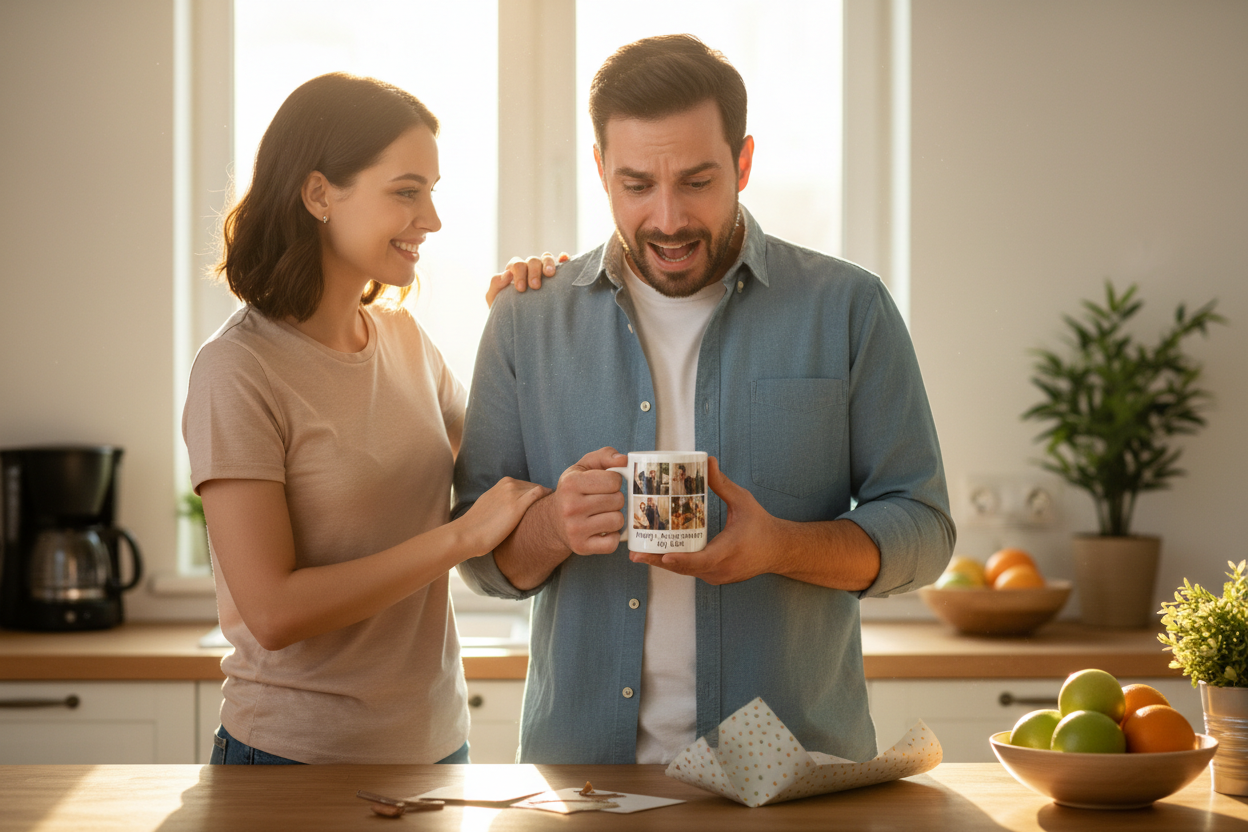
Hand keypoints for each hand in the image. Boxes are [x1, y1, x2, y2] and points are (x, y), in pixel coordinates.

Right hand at [460, 477, 550, 553]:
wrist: (468, 534)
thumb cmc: (478, 526)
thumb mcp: (491, 505)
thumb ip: (503, 502)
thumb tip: (513, 511)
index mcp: (503, 483)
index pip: (527, 485)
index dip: (536, 496)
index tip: (543, 507)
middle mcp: (509, 484)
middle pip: (535, 487)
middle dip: (543, 497)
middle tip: (553, 509)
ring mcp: (513, 493)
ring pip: (539, 490)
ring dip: (547, 499)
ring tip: (555, 510)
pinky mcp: (518, 505)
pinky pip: (539, 494)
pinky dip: (548, 497)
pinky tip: (552, 508)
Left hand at [485, 252, 569, 306]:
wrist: (517, 324)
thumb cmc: (504, 310)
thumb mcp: (494, 298)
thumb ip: (496, 284)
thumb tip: (507, 273)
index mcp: (514, 271)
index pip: (517, 264)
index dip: (519, 273)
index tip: (521, 289)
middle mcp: (529, 268)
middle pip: (533, 260)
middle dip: (533, 271)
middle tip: (535, 286)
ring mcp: (543, 270)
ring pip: (546, 258)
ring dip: (548, 263)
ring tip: (550, 274)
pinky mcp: (556, 276)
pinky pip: (560, 262)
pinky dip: (562, 258)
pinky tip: (564, 260)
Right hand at [547, 446, 628, 554]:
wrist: (554, 520)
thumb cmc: (575, 491)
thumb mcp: (584, 467)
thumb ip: (605, 456)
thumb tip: (624, 460)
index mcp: (571, 483)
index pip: (614, 480)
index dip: (614, 481)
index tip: (604, 485)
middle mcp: (570, 507)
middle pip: (618, 500)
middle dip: (615, 499)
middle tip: (602, 501)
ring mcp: (575, 529)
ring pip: (618, 520)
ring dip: (615, 517)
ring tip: (602, 514)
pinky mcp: (581, 547)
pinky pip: (613, 543)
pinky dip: (612, 536)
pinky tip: (602, 530)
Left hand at [630, 457, 780, 584]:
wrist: (779, 550)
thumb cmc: (762, 526)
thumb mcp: (743, 501)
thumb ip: (722, 484)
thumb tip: (708, 462)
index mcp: (729, 551)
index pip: (701, 560)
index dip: (680, 559)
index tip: (663, 556)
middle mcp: (721, 569)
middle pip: (685, 569)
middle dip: (658, 561)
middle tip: (635, 554)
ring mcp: (717, 576)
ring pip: (686, 572)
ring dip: (664, 563)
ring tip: (639, 553)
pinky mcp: (715, 577)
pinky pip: (692, 572)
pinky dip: (676, 564)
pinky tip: (659, 554)